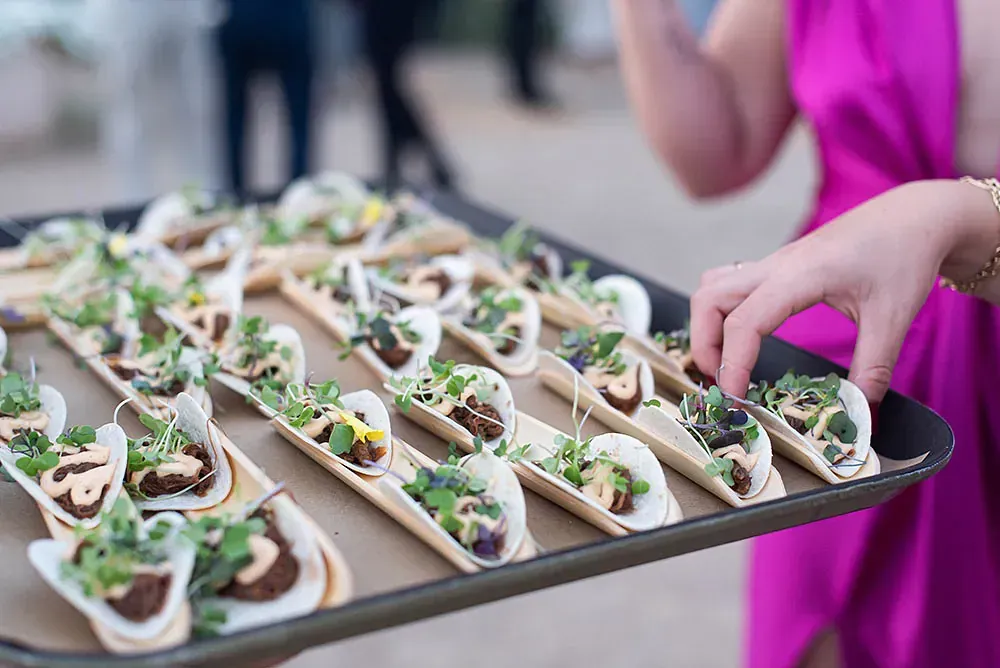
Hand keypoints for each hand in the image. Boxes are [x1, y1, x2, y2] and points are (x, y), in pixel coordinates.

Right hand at [688, 179, 993, 402]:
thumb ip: (873, 370)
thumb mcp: (893, 318)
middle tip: (724, 381)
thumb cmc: (904, 256)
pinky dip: (722, 312)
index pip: (744, 322)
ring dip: (707, 325)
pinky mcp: (778, 265)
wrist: (915, 216)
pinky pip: (730, 283)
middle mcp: (776, 265)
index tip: (736, 399)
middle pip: (708, 299)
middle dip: (704, 344)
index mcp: (799, 276)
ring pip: (712, 287)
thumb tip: (862, 417)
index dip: (732, 365)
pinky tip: (744, 336)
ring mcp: (774, 262)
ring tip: (727, 361)